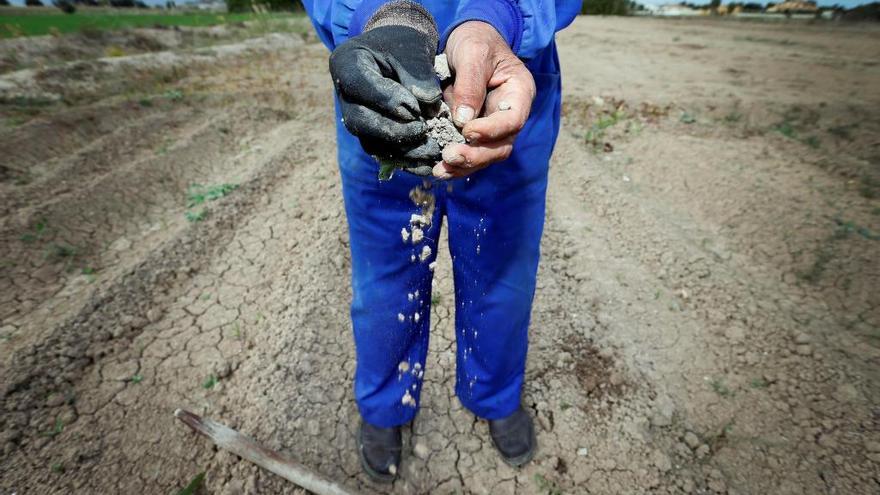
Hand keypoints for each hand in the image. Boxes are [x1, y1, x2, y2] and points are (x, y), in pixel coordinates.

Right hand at [329, 23, 441, 173]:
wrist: (400, 51)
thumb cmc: (404, 44)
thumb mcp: (412, 49)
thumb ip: (418, 75)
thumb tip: (428, 108)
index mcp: (346, 64)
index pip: (361, 86)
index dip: (387, 100)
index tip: (415, 107)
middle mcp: (344, 95)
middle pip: (360, 121)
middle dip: (394, 130)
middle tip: (423, 130)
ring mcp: (354, 116)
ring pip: (371, 142)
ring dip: (402, 151)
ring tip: (431, 150)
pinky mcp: (369, 133)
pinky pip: (382, 153)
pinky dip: (405, 160)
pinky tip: (427, 163)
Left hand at [433, 21, 535, 179]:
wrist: (469, 42)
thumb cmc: (476, 42)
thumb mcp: (473, 53)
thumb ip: (470, 84)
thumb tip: (463, 120)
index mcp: (519, 93)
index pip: (513, 120)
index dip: (492, 130)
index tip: (467, 131)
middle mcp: (511, 115)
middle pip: (502, 146)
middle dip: (476, 156)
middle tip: (450, 155)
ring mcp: (495, 128)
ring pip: (486, 156)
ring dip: (464, 166)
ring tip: (441, 170)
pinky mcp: (477, 134)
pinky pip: (471, 153)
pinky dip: (456, 165)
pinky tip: (439, 169)